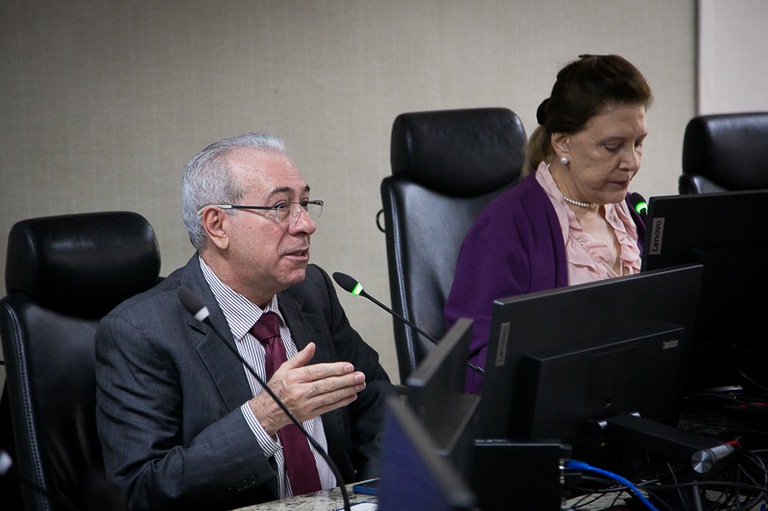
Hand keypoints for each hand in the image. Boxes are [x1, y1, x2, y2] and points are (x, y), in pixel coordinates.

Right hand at [249, 342, 366, 434]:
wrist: (267, 411)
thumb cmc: (276, 388)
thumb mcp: (284, 368)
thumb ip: (301, 357)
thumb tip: (312, 345)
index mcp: (295, 377)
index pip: (319, 371)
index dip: (336, 369)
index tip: (349, 366)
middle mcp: (301, 391)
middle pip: (328, 384)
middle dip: (347, 380)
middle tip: (360, 375)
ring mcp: (306, 404)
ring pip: (331, 397)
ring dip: (348, 390)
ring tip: (360, 385)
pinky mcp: (310, 414)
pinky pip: (329, 408)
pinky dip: (342, 402)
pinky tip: (351, 396)